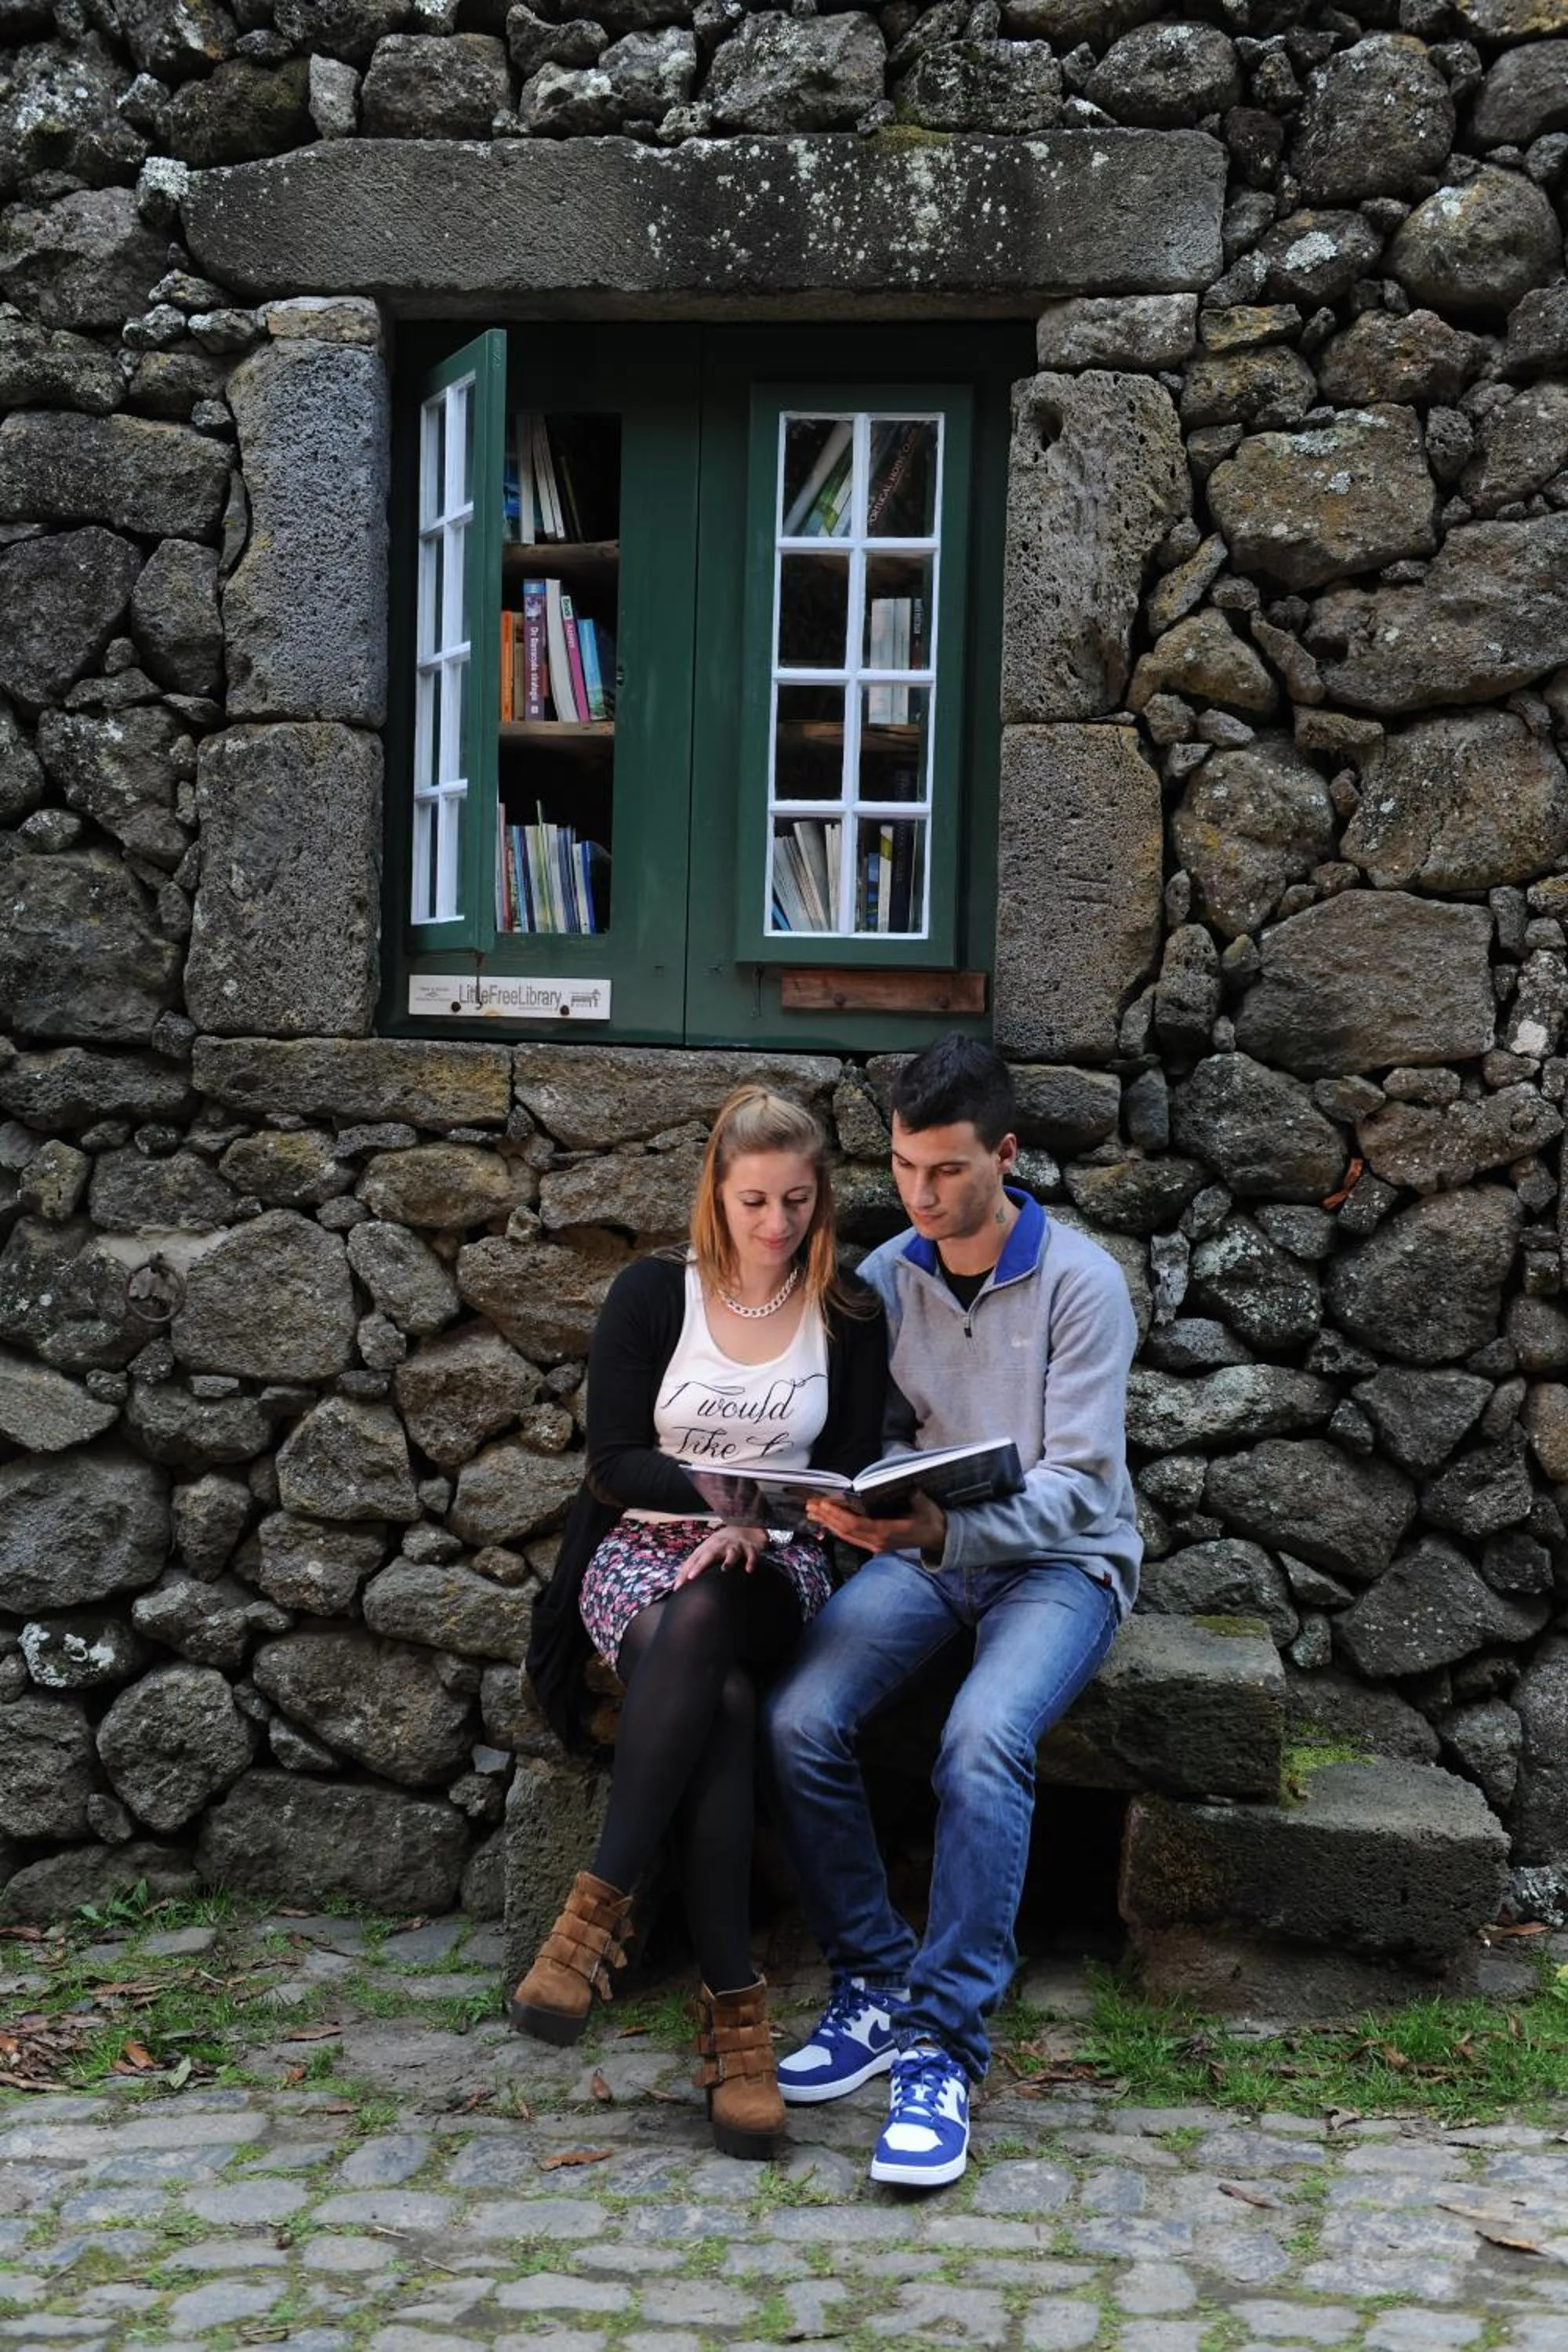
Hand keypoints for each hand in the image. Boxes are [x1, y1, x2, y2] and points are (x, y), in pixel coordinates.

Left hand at [674, 1524, 768, 1583]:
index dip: (684, 1572)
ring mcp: (735, 1547)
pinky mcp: (750, 1549)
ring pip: (731, 1553)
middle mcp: (720, 1546)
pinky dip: (751, 1562)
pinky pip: (751, 1556)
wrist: (744, 1526)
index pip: (694, 1560)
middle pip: (709, 1555)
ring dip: (728, 1561)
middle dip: (700, 1566)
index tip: (677, 1586)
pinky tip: (749, 1570)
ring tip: (725, 1569)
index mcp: (708, 1547)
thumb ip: (696, 1563)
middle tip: (691, 1577)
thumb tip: (679, 1581)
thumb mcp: (708, 1549)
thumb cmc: (722, 1543)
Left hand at [806, 1490, 946, 1558]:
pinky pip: (851, 1537)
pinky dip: (837, 1528)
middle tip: (810, 1505)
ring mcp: (875, 1546)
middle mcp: (877, 1542)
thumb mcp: (925, 1505)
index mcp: (887, 1532)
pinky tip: (827, 1521)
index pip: (857, 1525)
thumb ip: (913, 1496)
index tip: (824, 1504)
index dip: (839, 1515)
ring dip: (828, 1523)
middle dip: (827, 1517)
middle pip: (846, 1530)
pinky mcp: (874, 1545)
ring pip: (846, 1535)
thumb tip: (903, 1483)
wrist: (939, 1538)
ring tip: (812, 1512)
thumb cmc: (931, 1519)